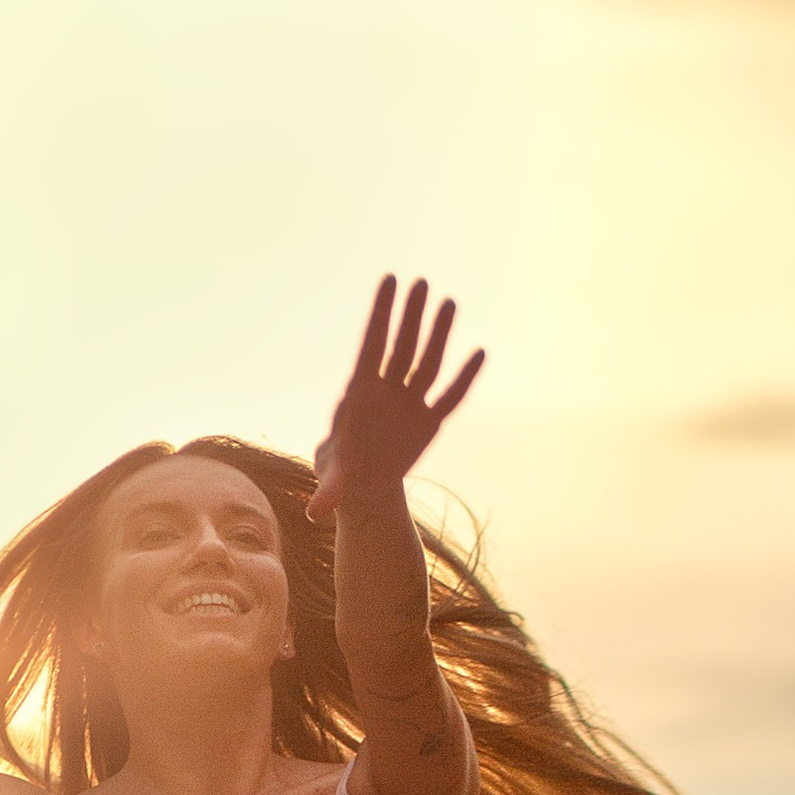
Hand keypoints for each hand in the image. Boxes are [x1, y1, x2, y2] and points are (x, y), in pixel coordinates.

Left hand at [310, 275, 483, 521]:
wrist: (362, 486)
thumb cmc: (341, 474)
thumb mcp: (334, 481)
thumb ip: (330, 491)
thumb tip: (315, 514)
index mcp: (359, 394)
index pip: (371, 344)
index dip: (380, 312)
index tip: (389, 280)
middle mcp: (386, 392)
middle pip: (401, 347)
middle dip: (411, 317)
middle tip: (421, 282)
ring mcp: (409, 404)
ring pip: (427, 363)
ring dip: (438, 335)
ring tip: (448, 301)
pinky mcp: (428, 421)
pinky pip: (450, 397)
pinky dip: (464, 378)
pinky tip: (478, 353)